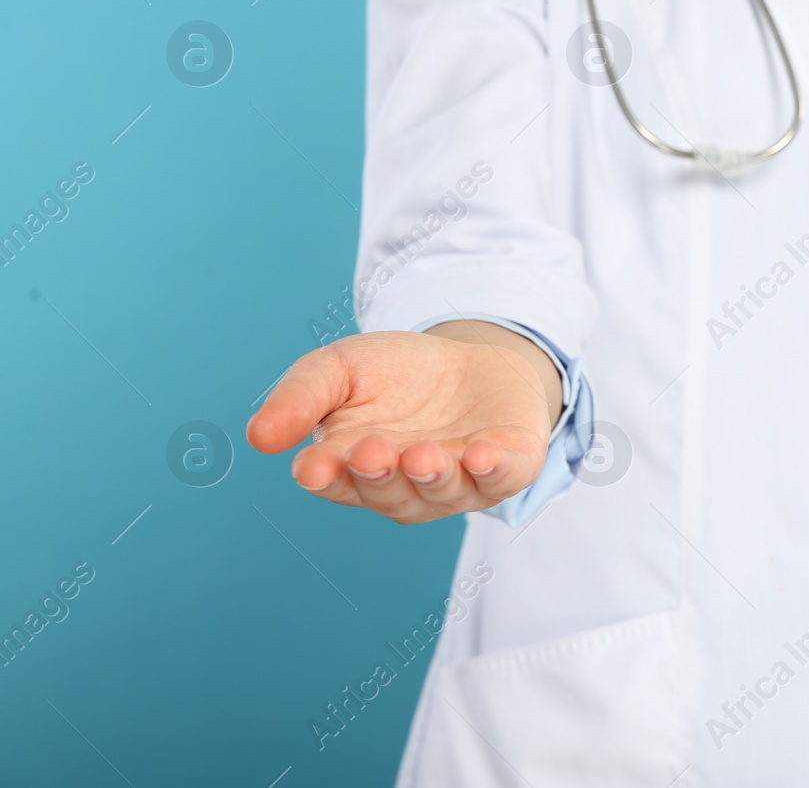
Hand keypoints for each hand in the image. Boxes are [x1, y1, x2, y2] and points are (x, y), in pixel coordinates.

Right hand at [246, 326, 558, 523]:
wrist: (472, 357)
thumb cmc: (398, 373)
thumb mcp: (341, 368)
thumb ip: (301, 398)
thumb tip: (258, 437)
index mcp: (355, 470)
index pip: (334, 483)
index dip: (325, 478)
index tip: (313, 466)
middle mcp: (406, 488)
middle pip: (388, 493)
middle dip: (379, 475)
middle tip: (371, 452)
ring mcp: (459, 483)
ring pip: (442, 491)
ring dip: (431, 476)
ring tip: (421, 456)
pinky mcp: (509, 468)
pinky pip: (502, 478)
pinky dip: (493, 470)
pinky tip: (481, 455)